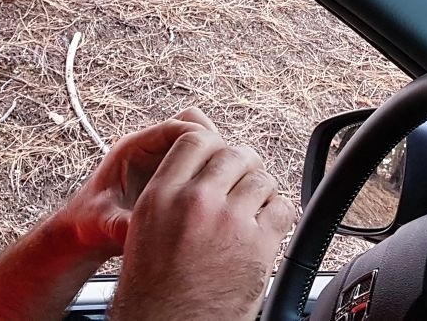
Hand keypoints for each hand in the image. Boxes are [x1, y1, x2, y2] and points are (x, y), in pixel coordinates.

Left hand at [56, 107, 220, 258]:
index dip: (202, 140)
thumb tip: (137, 232)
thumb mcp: (104, 224)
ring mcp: (163, 158)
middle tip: (226, 174)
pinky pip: (202, 161)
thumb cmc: (88, 224)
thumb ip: (121, 224)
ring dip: (216, 159)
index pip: (177, 126)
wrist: (84, 230)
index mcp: (133, 148)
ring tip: (225, 186)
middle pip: (195, 125)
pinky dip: (213, 173)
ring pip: (202, 141)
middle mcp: (151, 147)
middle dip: (214, 146)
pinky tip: (218, 196)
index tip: (217, 162)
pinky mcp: (173, 172)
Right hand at [111, 128, 297, 320]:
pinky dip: (279, 214)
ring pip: (262, 179)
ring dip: (262, 192)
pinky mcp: (258, 244)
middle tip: (242, 183)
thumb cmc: (154, 289)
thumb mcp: (143, 228)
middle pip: (234, 154)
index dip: (213, 145)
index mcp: (161, 196)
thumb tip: (197, 153)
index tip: (218, 159)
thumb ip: (170, 188)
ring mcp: (229, 221)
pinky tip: (266, 227)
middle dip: (242, 166)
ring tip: (252, 210)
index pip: (195, 139)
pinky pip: (283, 208)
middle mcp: (195, 202)